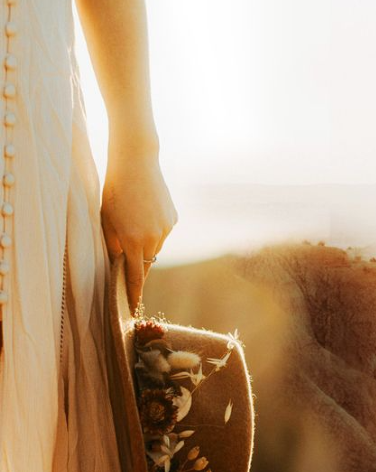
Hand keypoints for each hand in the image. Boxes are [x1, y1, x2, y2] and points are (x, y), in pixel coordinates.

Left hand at [100, 149, 176, 309]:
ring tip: (133, 225)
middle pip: (147, 262)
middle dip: (138, 266)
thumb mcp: (106, 221)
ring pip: (156, 247)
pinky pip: (163, 232)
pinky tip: (145, 213)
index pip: (135, 276)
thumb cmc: (114, 192)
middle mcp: (154, 238)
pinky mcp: (173, 218)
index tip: (134, 306)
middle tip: (128, 265)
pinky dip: (154, 230)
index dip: (134, 292)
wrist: (136, 164)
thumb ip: (113, 245)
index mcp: (133, 241)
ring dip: (145, 245)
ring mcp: (166, 228)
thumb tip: (119, 262)